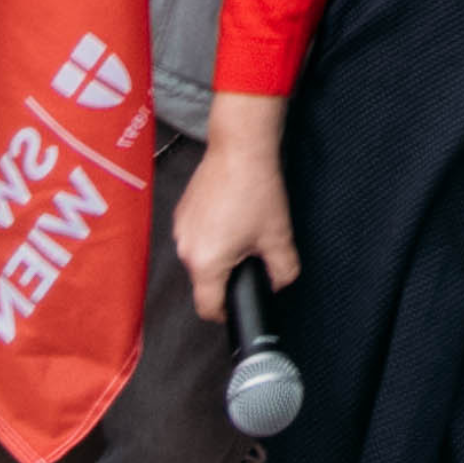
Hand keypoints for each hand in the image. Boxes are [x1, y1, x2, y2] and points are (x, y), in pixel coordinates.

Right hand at [174, 103, 296, 319]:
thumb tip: (279, 283)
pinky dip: (213, 235)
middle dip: (229, 276)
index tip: (239, 308)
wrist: (239, 149)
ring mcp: (180, 230)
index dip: (226, 313)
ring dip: (221, 254)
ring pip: (201, 257)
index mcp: (205, 263)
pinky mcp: (181, 213)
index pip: (208, 307)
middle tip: (253, 256)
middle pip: (205, 280)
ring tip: (245, 231)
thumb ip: (282, 270)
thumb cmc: (256, 190)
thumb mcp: (278, 236)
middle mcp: (185, 250)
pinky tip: (233, 216)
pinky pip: (197, 237)